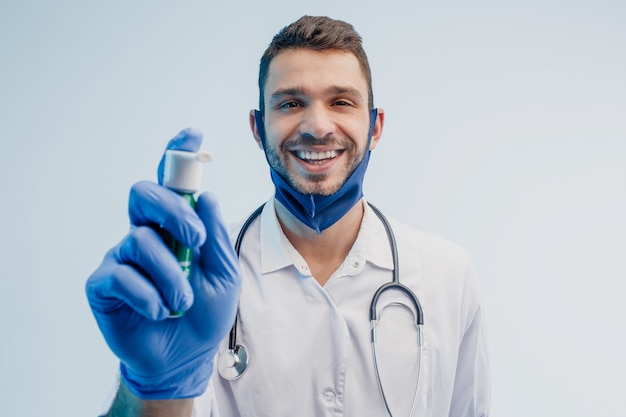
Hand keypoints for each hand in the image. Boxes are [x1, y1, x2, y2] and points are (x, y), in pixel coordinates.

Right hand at [86, 128, 240, 398]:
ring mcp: (124, 256)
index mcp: (177, 227)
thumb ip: (216, 237)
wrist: (185, 357)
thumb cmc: (205, 313)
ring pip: (140, 240)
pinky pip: (121, 274)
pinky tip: (160, 311)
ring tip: (183, 300)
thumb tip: (208, 197)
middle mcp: (148, 233)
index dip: (178, 155)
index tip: (192, 134)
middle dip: (172, 210)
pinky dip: (148, 295)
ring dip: (171, 274)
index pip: (173, 184)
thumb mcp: (224, 274)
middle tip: (195, 240)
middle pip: (144, 193)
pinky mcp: (105, 282)